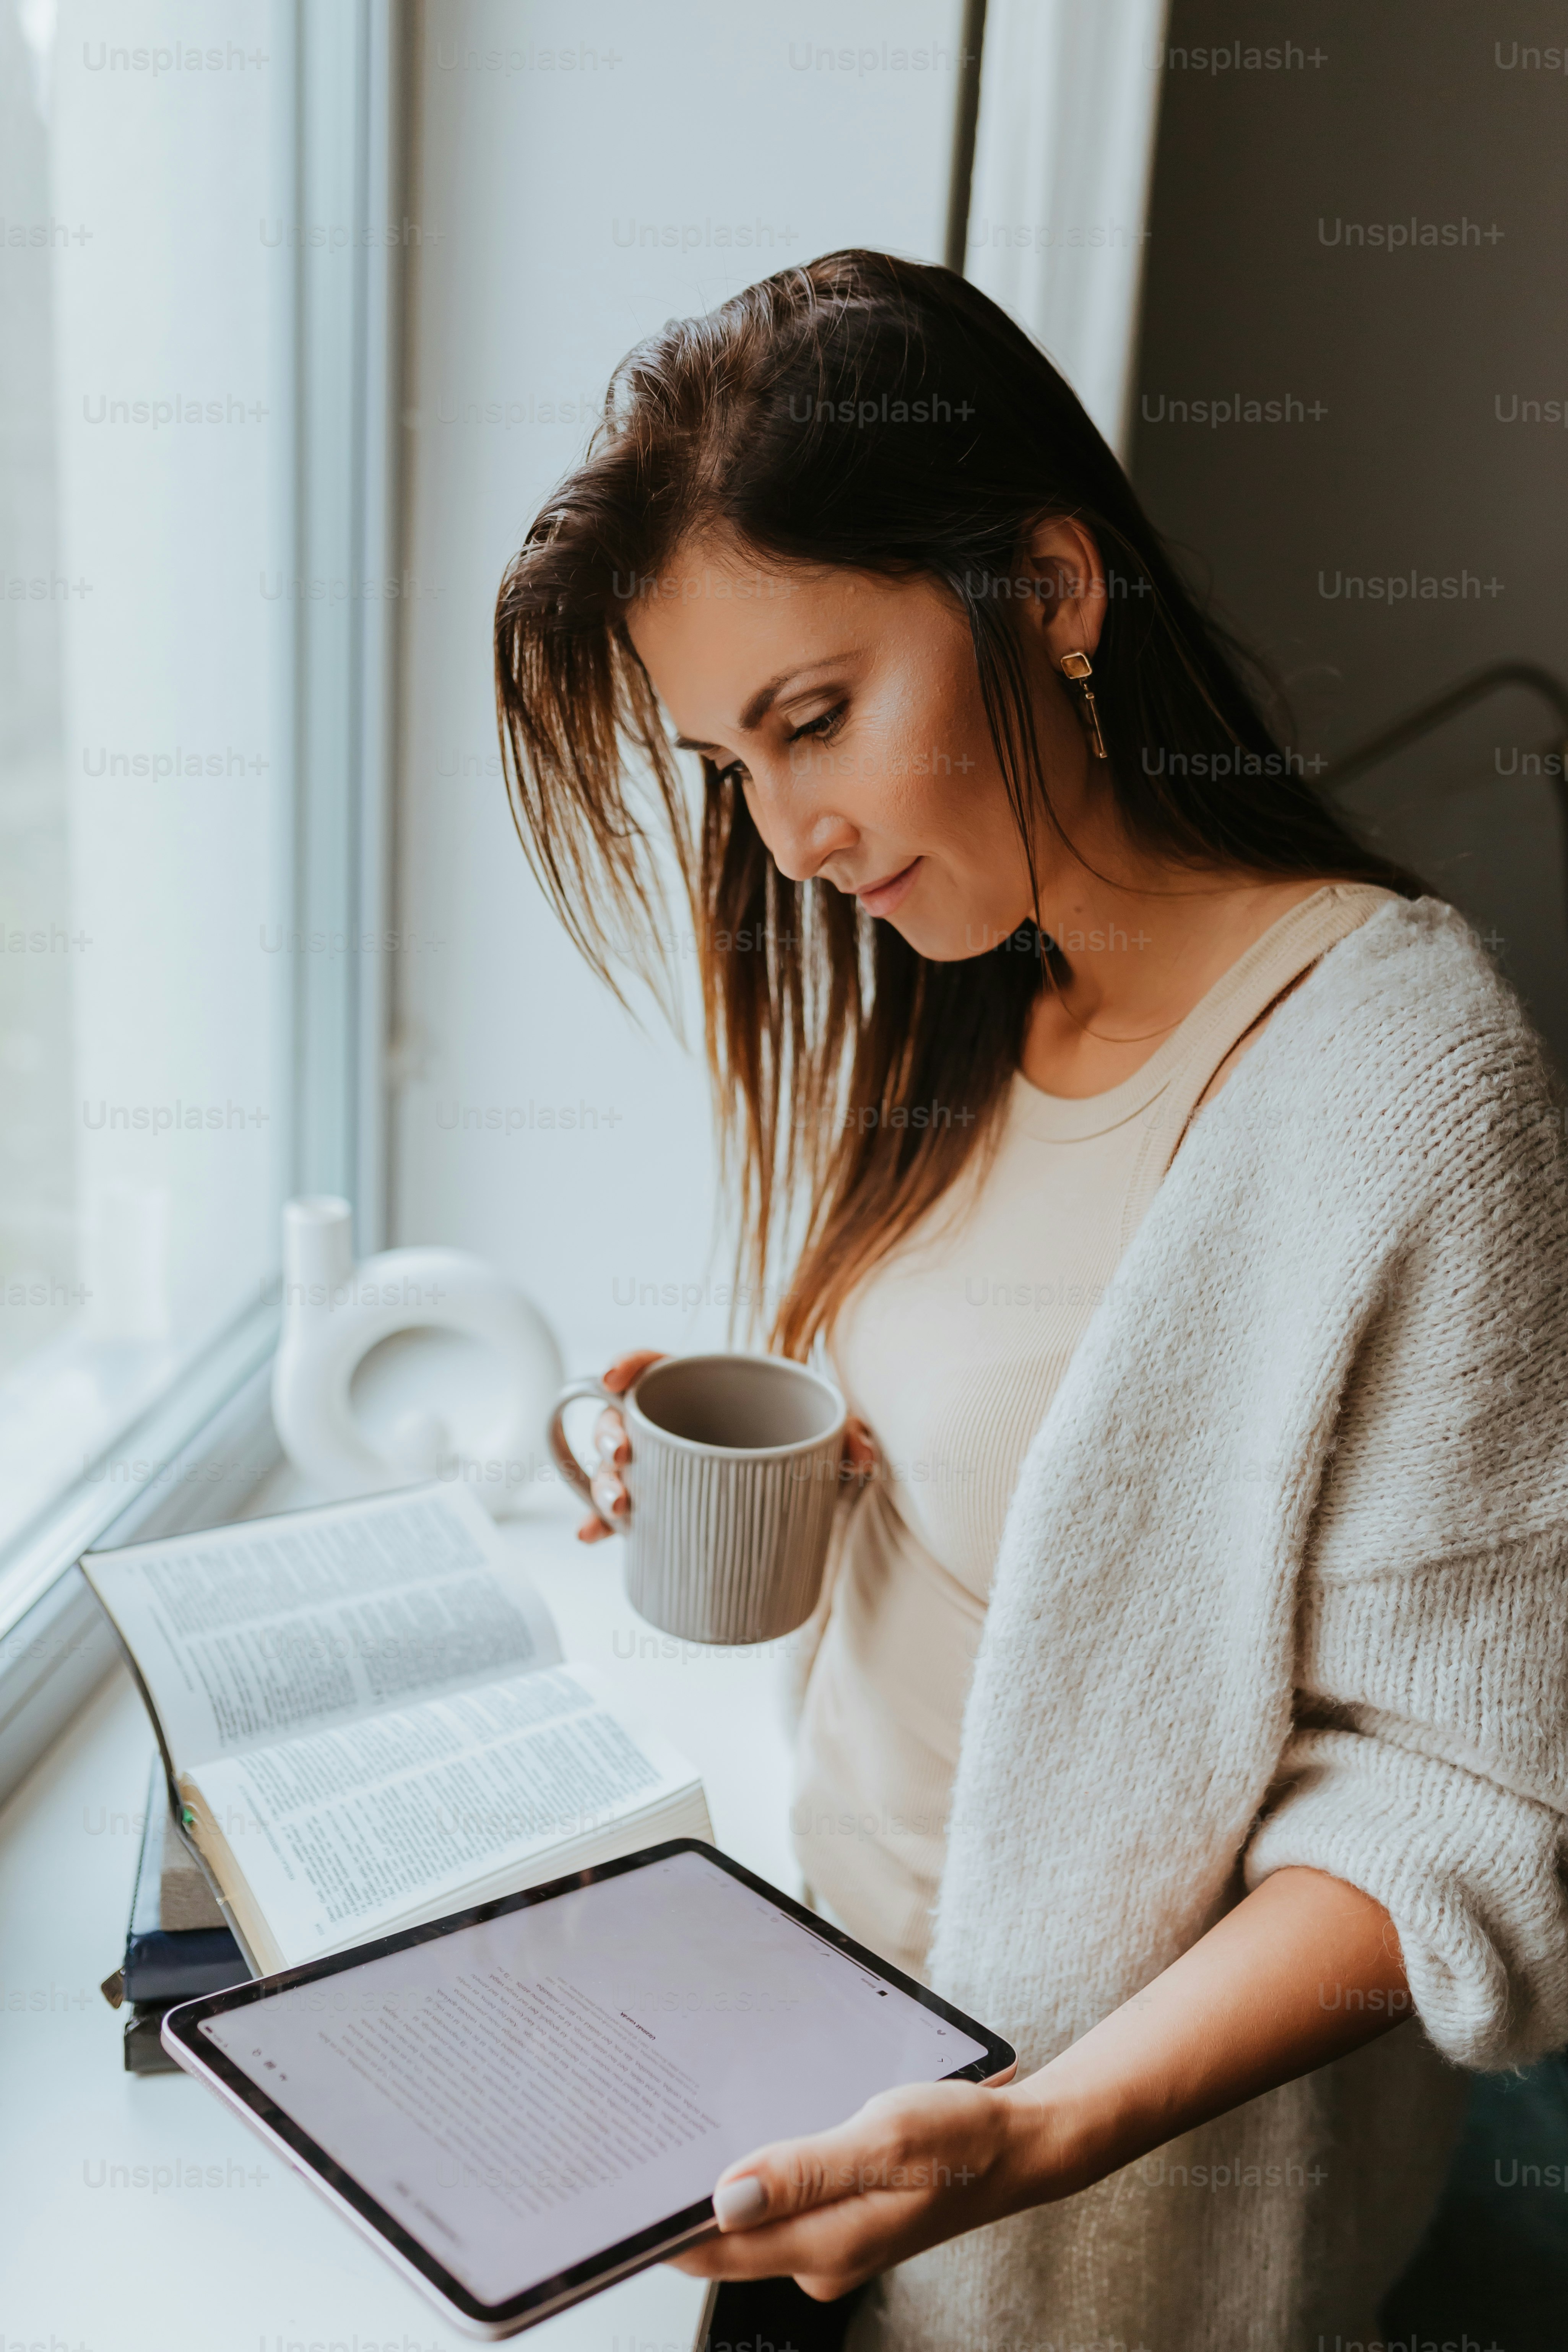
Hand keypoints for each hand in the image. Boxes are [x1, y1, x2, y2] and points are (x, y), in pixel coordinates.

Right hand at [575, 1353, 878, 1544]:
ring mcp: (668, 1470)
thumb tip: (860, 1454)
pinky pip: (627, 1514)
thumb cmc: (818, 1451)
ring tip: (617, 1505)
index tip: (613, 1378)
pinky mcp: (669, 1509)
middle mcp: (680, 1427)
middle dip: (606, 1435)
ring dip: (602, 1485)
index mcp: (712, 1391)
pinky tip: (590, 1537)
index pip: (659, 1367)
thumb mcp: (835, 1436)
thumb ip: (851, 1437)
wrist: (819, 1502)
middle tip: (619, 1458)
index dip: (629, 1364)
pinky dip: (603, 1525)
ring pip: (616, 1468)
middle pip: (623, 1419)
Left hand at [671, 2075, 1040, 2300]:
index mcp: (827, 2245)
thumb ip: (804, 2171)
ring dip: (725, 2188)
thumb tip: (727, 2201)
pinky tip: (753, 2144)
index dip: (663, 2229)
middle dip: (687, 2203)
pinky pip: (784, 2210)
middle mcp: (823, 2260)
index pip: (718, 2251)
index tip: (622, 2197)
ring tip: (687, 2137)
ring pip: (755, 2223)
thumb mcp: (884, 2139)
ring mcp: (834, 2245)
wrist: (1021, 2146)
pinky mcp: (845, 2224)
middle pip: (729, 2241)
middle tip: (646, 2147)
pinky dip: (762, 2181)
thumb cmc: (962, 2138)